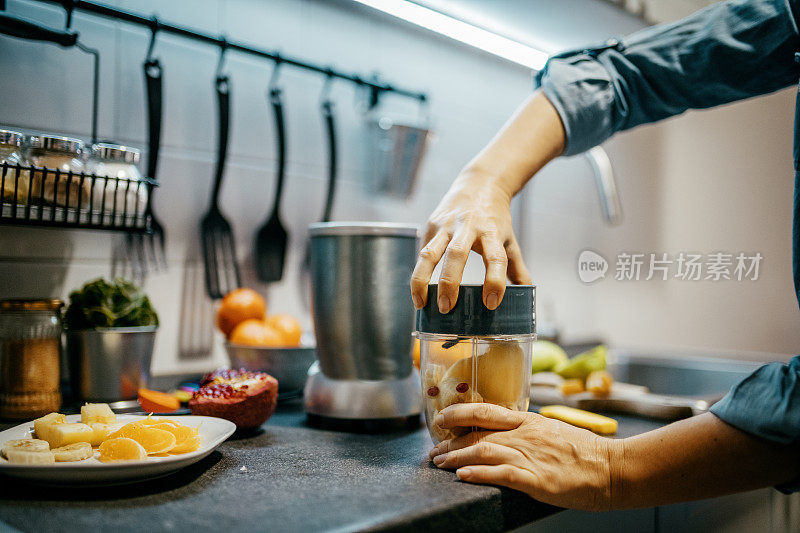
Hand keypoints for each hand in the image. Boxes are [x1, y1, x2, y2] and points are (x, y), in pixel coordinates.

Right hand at [410, 168, 531, 313]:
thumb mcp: (510, 240)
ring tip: (421, 303)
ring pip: (429, 253)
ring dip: (422, 279)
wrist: (480, 184)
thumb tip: (525, 295)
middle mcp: (468, 227)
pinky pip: (422, 251)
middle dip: (449, 283)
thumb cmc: (495, 218)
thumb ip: (516, 268)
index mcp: (492, 233)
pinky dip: (418, 272)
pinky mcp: (432, 225)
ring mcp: (447, 225)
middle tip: (448, 307)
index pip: (496, 258)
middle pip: (457, 255)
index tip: (491, 303)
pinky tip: (418, 292)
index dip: (494, 281)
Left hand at [428, 403, 613, 510]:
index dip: (458, 414)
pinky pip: (502, 473)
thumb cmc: (585, 452)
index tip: (442, 420)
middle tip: (434, 452)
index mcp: (528, 421)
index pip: (484, 410)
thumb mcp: (551, 430)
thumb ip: (526, 430)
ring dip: (457, 457)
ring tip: (440, 464)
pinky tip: (463, 476)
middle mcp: (525, 434)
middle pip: (477, 433)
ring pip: (483, 450)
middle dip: (450, 443)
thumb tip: (503, 432)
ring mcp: (530, 455)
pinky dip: (479, 474)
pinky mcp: (537, 479)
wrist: (612, 468)